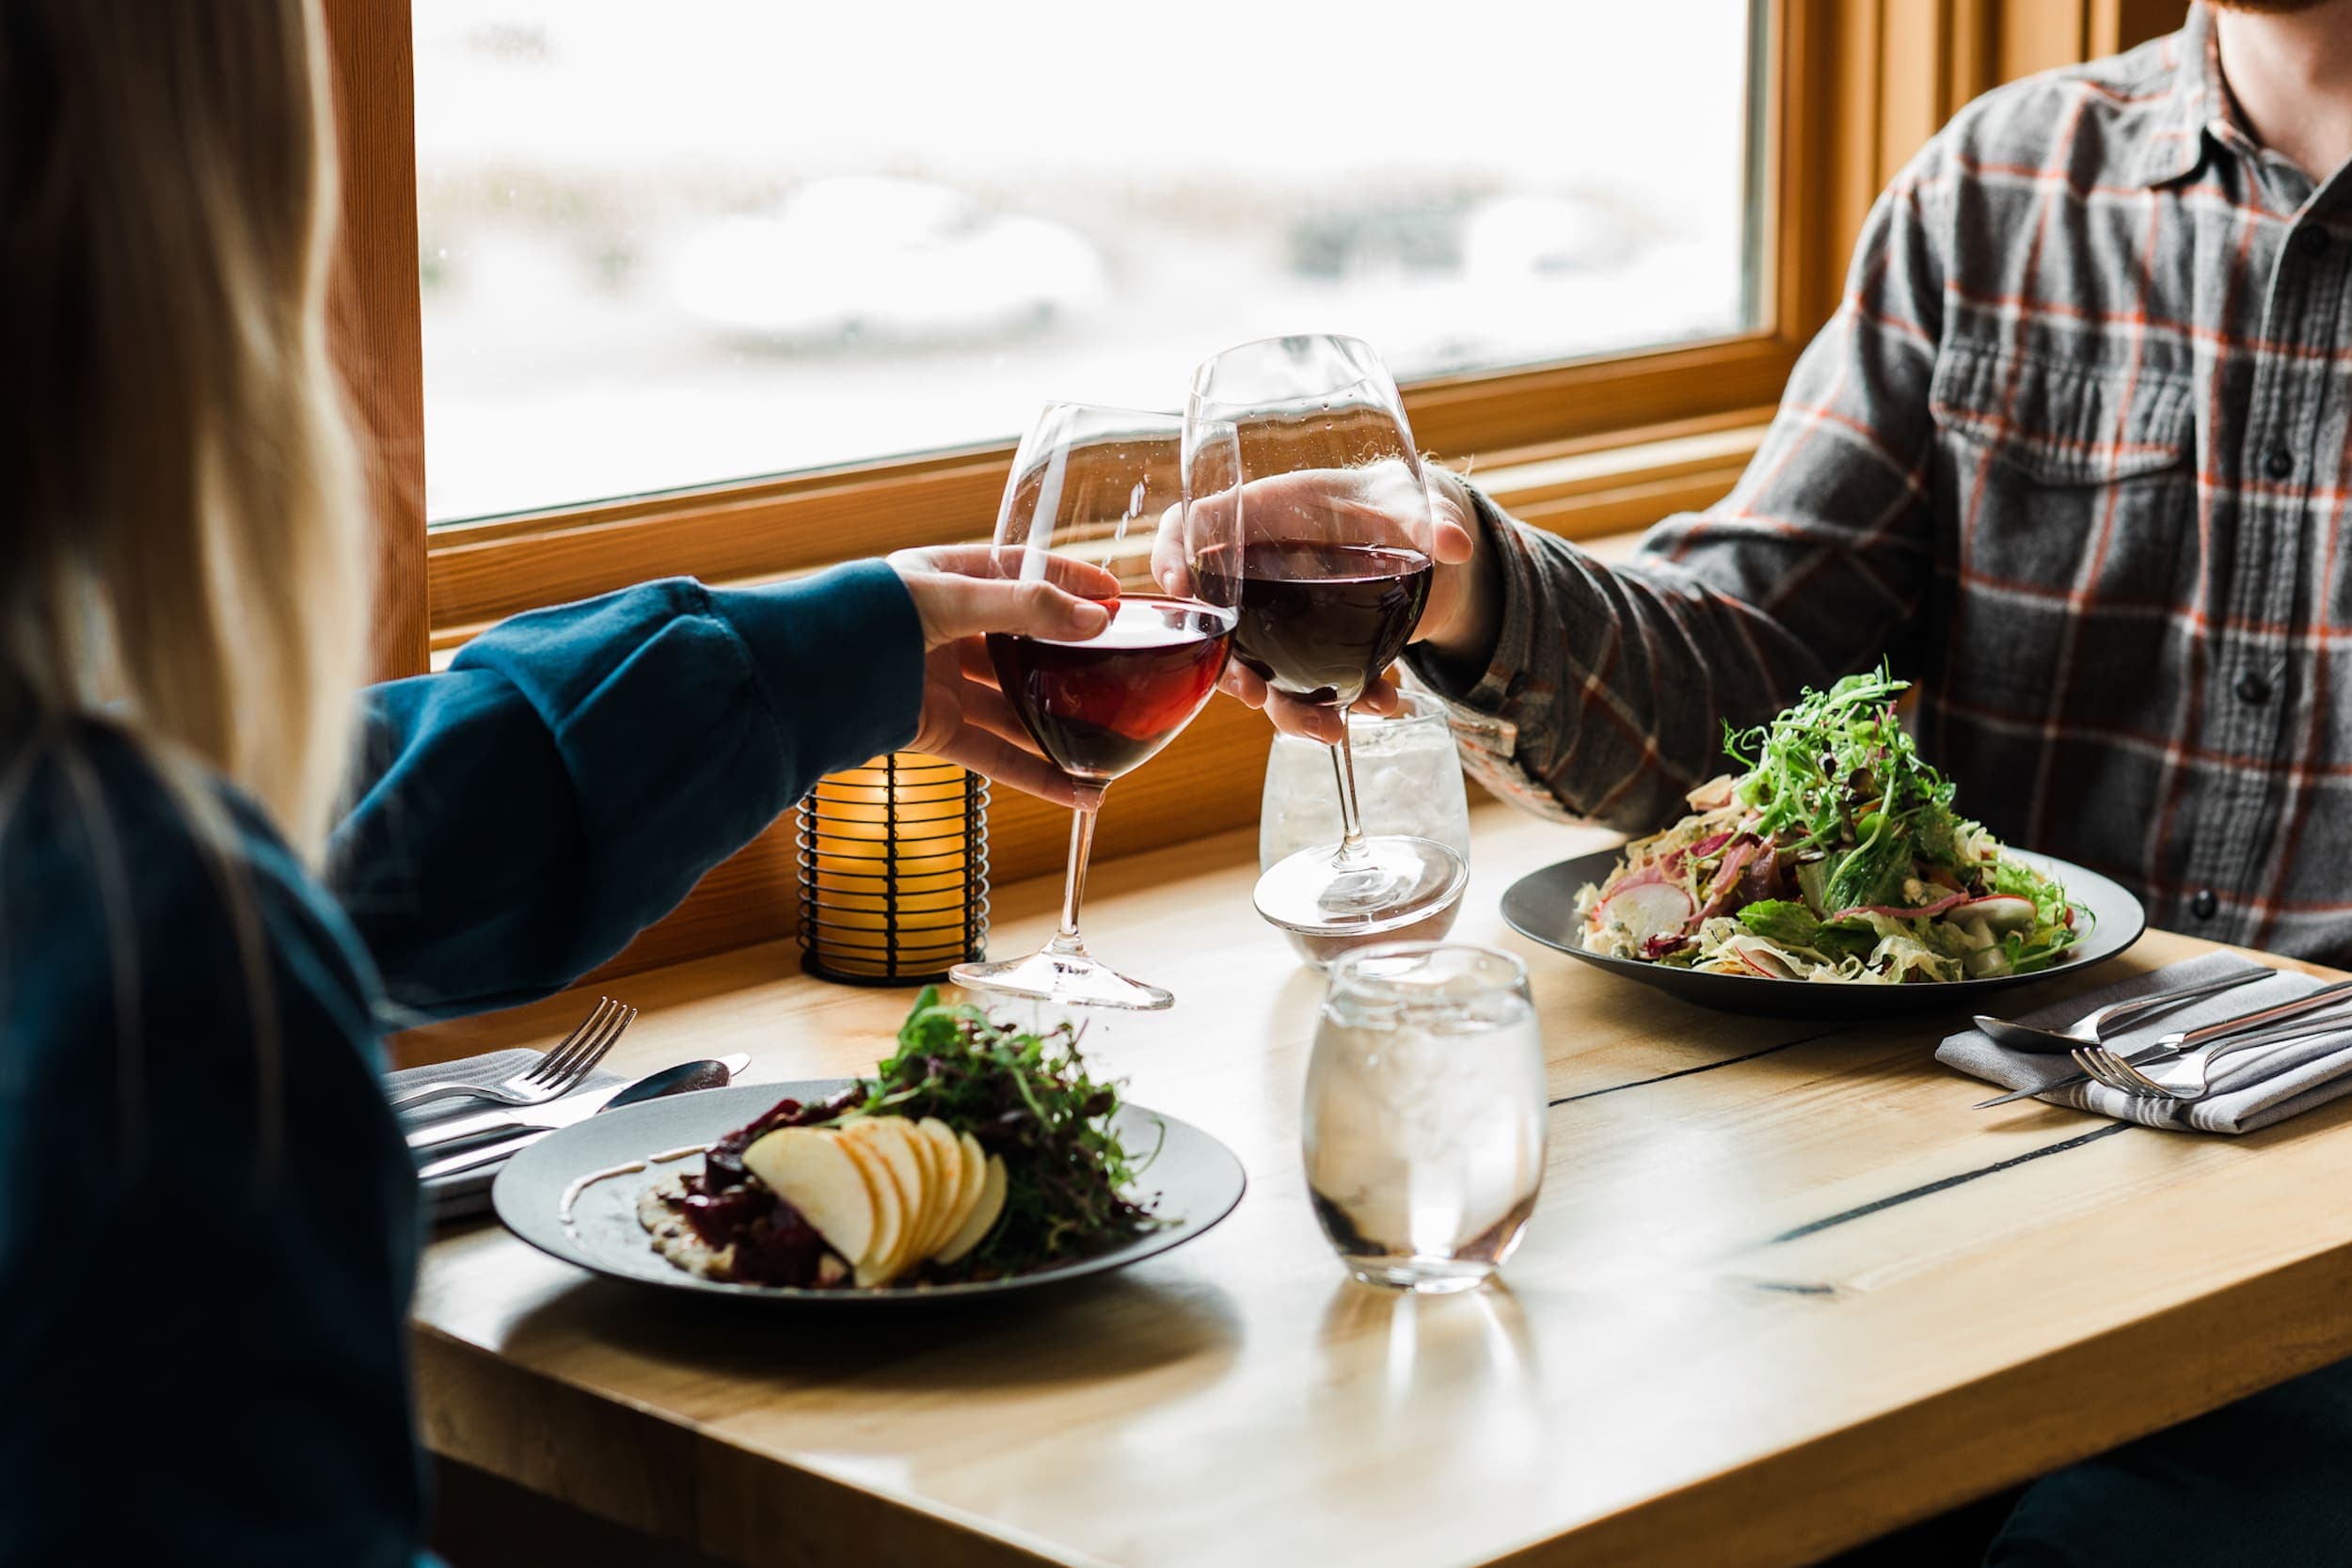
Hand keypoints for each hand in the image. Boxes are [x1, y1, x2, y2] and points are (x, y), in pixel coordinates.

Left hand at [887, 545, 1116, 804]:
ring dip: (1058, 728)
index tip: (1115, 596)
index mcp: (945, 579)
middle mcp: (946, 628)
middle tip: (1118, 670)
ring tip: (1108, 744)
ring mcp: (941, 680)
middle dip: (1069, 662)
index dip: (1069, 583)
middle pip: (1023, 646)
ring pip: (1014, 706)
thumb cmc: (865, 618)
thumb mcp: (951, 598)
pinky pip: (995, 753)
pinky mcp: (934, 729)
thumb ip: (1025, 609)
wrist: (802, 678)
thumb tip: (1095, 621)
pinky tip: (1076, 792)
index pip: (1022, 574)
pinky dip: (1035, 774)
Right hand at [1157, 466, 1483, 743]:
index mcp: (1264, 515)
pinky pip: (1301, 686)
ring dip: (1285, 707)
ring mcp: (1277, 616)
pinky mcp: (1304, 649)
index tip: (1178, 586)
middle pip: (1212, 618)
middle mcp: (1259, 571)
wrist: (1429, 547)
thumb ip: (1428, 516)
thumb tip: (1455, 543)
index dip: (1172, 554)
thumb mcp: (1413, 501)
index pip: (1190, 526)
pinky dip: (1337, 704)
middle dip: (1226, 667)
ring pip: (1255, 669)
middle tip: (1255, 694)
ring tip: (1332, 728)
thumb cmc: (1399, 503)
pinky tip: (1381, 702)